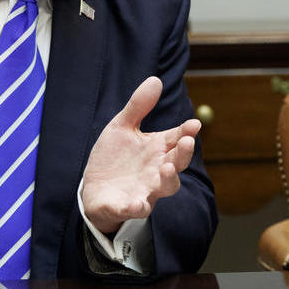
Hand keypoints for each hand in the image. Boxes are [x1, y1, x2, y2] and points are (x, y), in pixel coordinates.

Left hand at [82, 77, 199, 233]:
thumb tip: (155, 79)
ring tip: (166, 169)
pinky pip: (136, 209)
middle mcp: (157, 170)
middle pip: (177, 163)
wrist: (94, 189)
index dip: (187, 131)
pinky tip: (136, 203)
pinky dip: (137, 207)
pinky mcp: (128, 206)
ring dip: (168, 180)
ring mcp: (146, 189)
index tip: (194, 124)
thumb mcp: (122, 127)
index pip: (177, 138)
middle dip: (183, 153)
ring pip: (165, 188)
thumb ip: (138, 106)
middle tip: (186, 141)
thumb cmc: (115, 158)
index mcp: (158, 149)